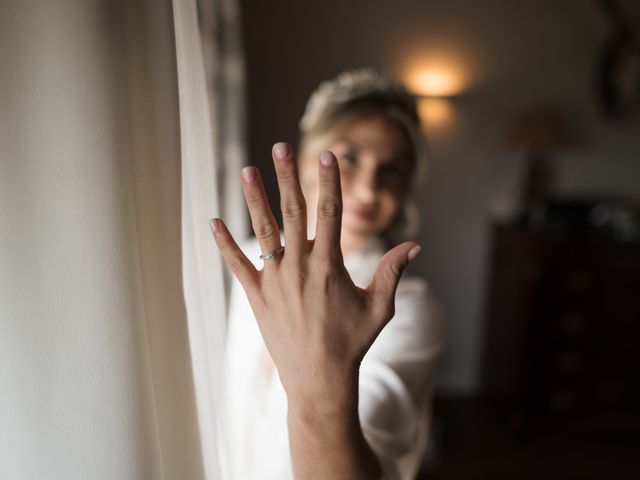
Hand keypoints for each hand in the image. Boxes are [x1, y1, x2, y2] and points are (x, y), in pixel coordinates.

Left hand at [210, 142, 420, 403]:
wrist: (318, 379)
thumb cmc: (352, 343)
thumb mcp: (379, 307)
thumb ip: (392, 272)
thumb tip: (415, 245)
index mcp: (329, 265)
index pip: (329, 213)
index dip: (328, 181)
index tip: (326, 155)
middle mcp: (299, 267)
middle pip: (293, 212)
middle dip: (287, 176)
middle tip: (280, 147)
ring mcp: (274, 281)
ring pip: (263, 231)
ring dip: (254, 199)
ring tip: (246, 170)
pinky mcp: (257, 296)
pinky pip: (237, 265)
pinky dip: (224, 244)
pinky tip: (213, 222)